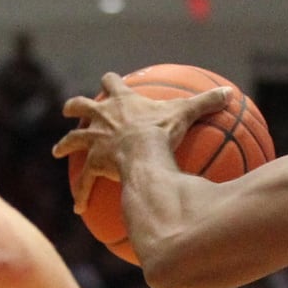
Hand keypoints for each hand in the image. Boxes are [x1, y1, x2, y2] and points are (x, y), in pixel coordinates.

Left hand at [52, 72, 228, 211]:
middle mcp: (101, 117)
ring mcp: (94, 140)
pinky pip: (84, 180)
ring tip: (57, 151)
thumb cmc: (162, 130)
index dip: (109, 81)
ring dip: (65, 144)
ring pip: (72, 140)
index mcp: (121, 101)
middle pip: (81, 106)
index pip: (111, 83)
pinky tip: (77, 207)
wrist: (141, 150)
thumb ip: (206, 102)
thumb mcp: (186, 112)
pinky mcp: (93, 163)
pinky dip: (81, 192)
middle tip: (69, 110)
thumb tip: (230, 92)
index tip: (107, 80)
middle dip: (74, 107)